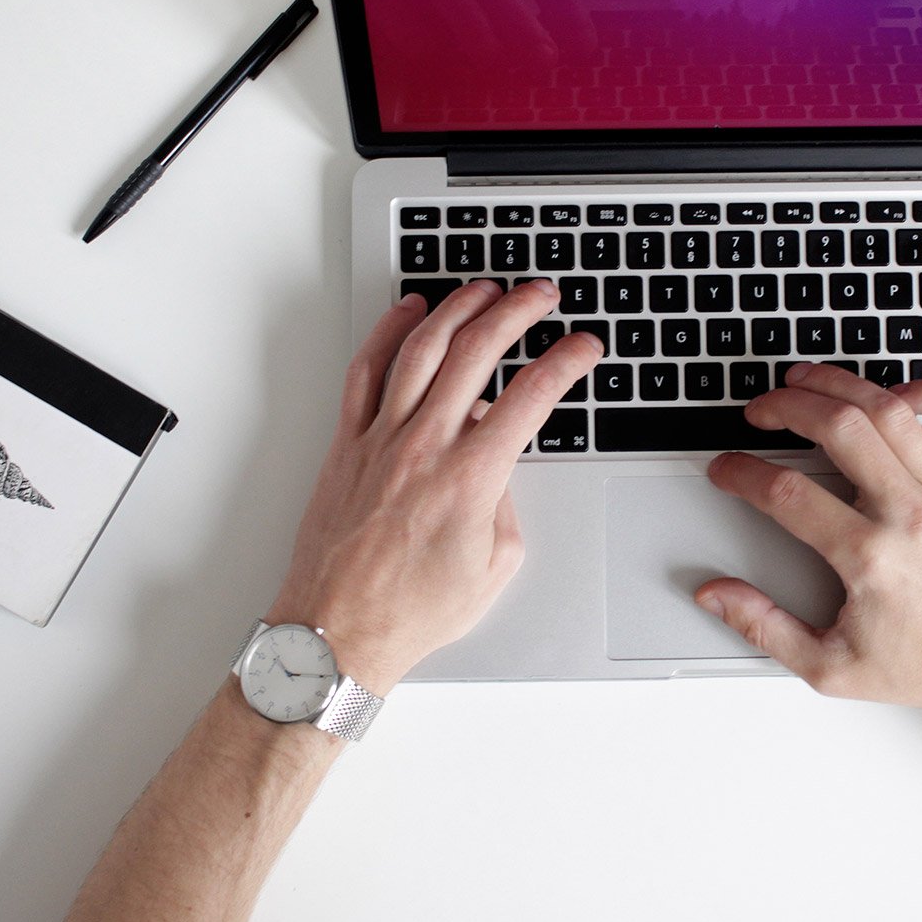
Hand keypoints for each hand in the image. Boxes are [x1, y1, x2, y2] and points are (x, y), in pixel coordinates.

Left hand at [266, 280, 601, 692]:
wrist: (338, 632)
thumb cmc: (411, 612)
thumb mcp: (494, 567)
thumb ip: (506, 504)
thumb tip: (500, 466)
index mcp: (471, 477)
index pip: (531, 396)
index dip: (566, 362)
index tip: (583, 347)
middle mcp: (425, 446)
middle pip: (478, 352)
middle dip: (518, 311)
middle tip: (541, 295)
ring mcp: (381, 439)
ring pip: (422, 348)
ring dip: (459, 308)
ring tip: (485, 289)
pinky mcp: (347, 444)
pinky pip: (366, 372)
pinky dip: (387, 333)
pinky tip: (409, 313)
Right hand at [696, 363, 921, 737]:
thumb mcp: (833, 668)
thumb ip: (765, 627)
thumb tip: (717, 595)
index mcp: (870, 557)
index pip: (785, 492)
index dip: (742, 473)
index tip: (727, 470)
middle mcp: (910, 514)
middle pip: (838, 428)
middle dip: (785, 407)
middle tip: (760, 412)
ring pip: (891, 411)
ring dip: (841, 385)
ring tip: (807, 381)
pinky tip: (901, 396)